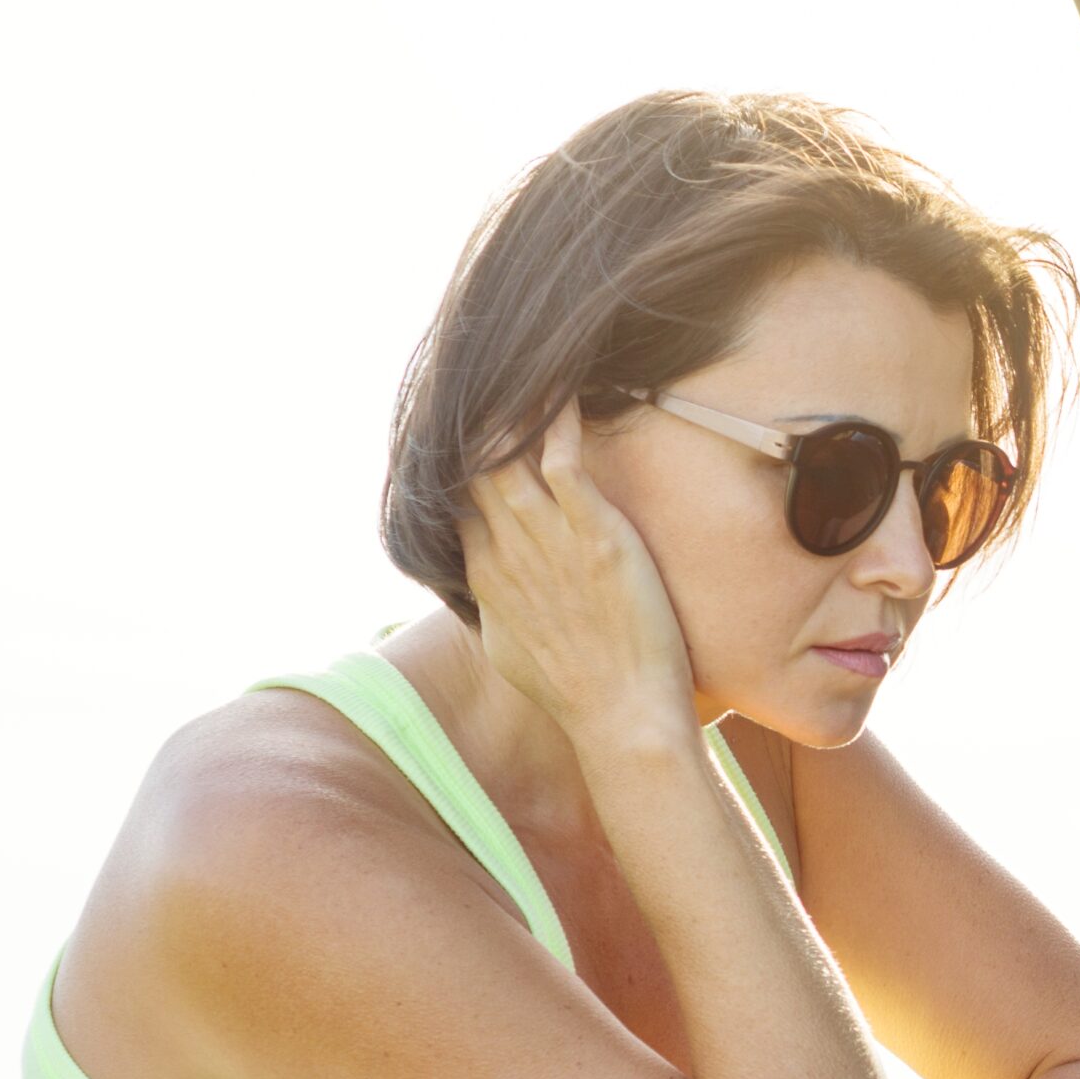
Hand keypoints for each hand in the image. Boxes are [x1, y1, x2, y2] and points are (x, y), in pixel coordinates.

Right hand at [460, 398, 697, 739]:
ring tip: (527, 357)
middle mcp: (507, 550)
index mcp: (487, 575)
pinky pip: (563, 461)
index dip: (463, 458)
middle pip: (474, 465)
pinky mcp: (594, 538)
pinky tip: (567, 381)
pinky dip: (560, 419)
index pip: (458, 498)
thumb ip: (496, 610)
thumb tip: (486, 591)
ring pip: (509, 454)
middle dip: (480, 419)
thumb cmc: (579, 695)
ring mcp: (548, 542)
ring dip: (515, 406)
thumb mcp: (513, 652)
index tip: (476, 423)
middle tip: (496, 370)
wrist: (621, 720)